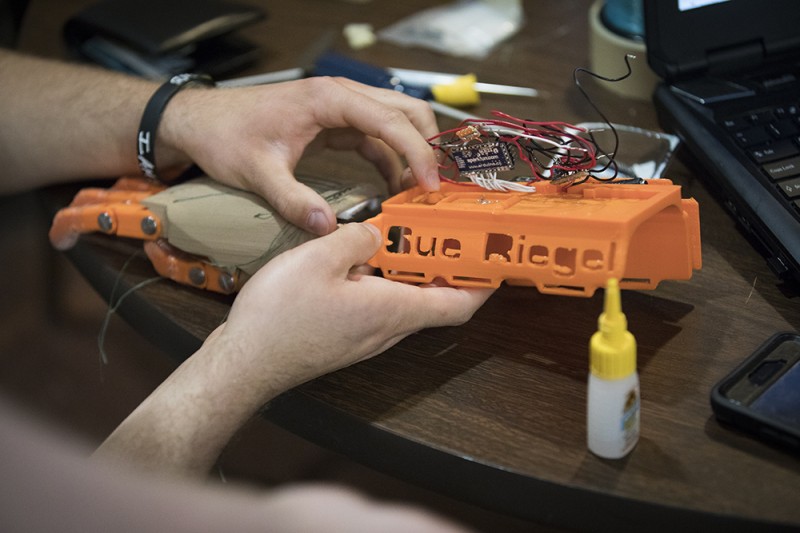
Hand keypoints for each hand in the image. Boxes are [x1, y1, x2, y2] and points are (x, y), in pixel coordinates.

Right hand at [96, 222, 492, 473]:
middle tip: (446, 229)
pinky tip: (364, 257)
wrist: (244, 363)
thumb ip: (357, 238)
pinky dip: (385, 280)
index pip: (459, 304)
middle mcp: (387, 329)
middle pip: (435, 300)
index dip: (483, 283)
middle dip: (447, 265)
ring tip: (407, 235)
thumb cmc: (280, 318)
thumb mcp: (319, 259)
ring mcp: (367, 337)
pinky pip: (379, 305)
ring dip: (413, 271)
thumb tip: (379, 233)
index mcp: (392, 310)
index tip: (494, 258)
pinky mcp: (347, 336)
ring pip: (406, 301)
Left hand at [160, 77, 440, 235]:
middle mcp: (341, 97)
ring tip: (417, 194)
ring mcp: (340, 109)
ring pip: (395, 123)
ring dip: (411, 155)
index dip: (416, 152)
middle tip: (433, 187)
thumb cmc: (226, 135)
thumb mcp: (257, 172)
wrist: (202, 121)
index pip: (390, 120)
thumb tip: (327, 229)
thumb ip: (293, 200)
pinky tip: (393, 188)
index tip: (429, 184)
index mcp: (328, 100)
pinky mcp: (335, 123)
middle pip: (405, 112)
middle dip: (426, 147)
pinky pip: (375, 139)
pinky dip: (390, 161)